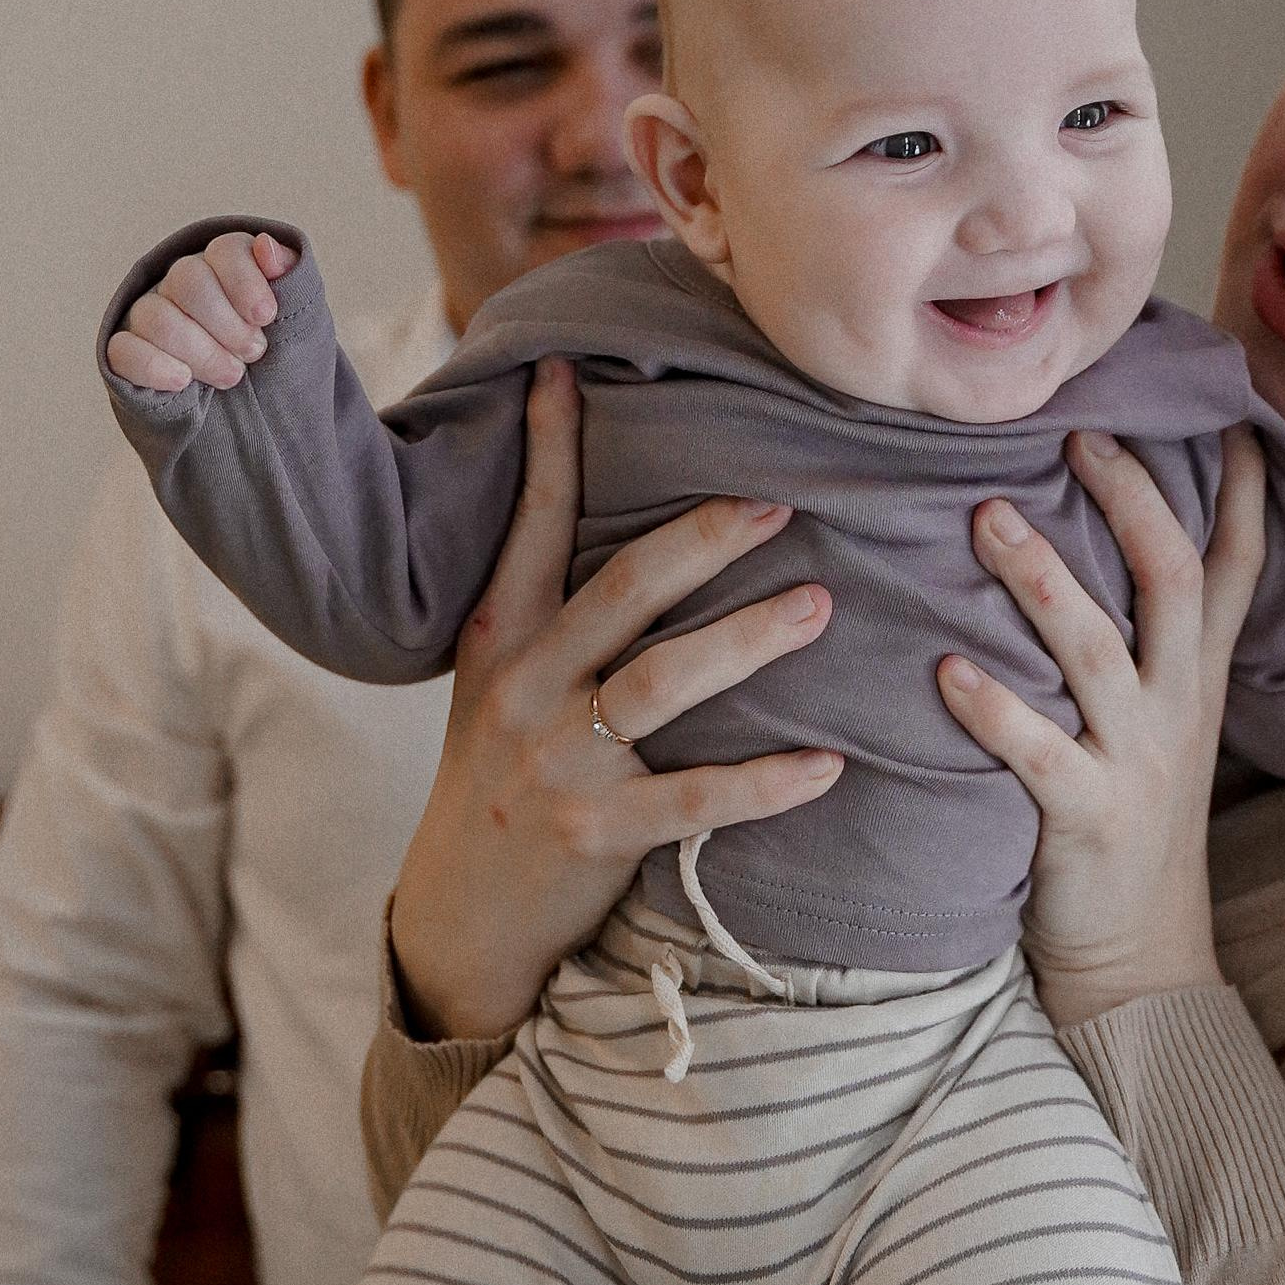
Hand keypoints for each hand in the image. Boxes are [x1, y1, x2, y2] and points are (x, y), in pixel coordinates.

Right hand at [107, 228, 296, 393]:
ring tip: (231, 376)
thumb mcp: (295, 312)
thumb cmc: (272, 347)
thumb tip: (267, 247)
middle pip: (188, 280)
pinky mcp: (128, 352)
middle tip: (253, 352)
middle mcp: (181, 281)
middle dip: (227, 323)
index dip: (245, 282)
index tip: (266, 316)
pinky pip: (123, 351)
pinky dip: (154, 366)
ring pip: (158, 318)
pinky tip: (183, 380)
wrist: (255, 401)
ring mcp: (150, 315)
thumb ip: (290, 274)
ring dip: (201, 351)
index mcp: (223, 263)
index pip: (224, 251)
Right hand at [389, 359, 842, 1041]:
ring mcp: (559, 760)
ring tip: (822, 607)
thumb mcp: (498, 686)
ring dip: (749, 640)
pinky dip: (765, 782)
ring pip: (665, 681)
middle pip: (621, 589)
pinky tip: (827, 765)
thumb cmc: (502, 781)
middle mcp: (526, 686)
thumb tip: (619, 529)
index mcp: (502, 638)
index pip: (531, 527)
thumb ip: (548, 615)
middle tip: (781, 503)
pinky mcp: (596, 832)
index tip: (564, 369)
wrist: (457, 915)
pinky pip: (696, 799)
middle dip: (703, 539)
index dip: (547, 449)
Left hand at [936, 425, 1266, 1030]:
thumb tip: (1107, 546)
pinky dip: (991, 707)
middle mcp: (1179, 706)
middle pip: (1170, 579)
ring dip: (1041, 580)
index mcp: (1197, 679)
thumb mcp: (1161, 725)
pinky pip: (1037, 752)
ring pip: (1097, 650)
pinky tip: (944, 668)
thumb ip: (1147, 643)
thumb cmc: (1129, 824)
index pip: (1235, 564)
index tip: (1229, 409)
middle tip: (1075, 434)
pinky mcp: (1088, 817)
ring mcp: (1139, 759)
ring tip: (985, 519)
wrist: (1140, 957)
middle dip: (1129, 500)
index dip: (1241, 488)